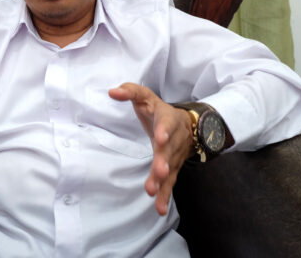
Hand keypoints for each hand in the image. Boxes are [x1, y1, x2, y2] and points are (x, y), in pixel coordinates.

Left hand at [109, 83, 192, 214]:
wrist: (188, 124)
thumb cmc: (158, 110)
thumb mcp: (145, 96)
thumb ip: (130, 91)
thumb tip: (112, 91)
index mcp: (167, 117)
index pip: (167, 122)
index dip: (165, 130)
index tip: (160, 138)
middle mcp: (174, 138)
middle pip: (170, 150)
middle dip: (164, 161)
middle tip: (159, 171)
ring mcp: (175, 155)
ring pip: (170, 168)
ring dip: (162, 181)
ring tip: (153, 191)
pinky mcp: (173, 168)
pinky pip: (170, 182)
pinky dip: (165, 195)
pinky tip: (159, 208)